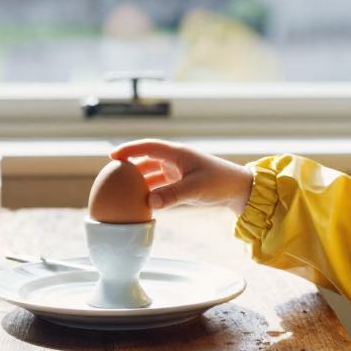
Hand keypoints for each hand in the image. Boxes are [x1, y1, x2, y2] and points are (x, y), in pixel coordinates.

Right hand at [109, 139, 253, 214]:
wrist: (239, 190)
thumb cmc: (220, 183)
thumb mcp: (195, 189)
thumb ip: (171, 195)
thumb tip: (148, 203)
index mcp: (178, 153)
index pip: (148, 147)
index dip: (129, 150)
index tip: (112, 156)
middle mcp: (175, 160)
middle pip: (146, 160)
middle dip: (129, 166)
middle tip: (111, 176)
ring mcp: (178, 171)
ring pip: (152, 174)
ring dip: (139, 182)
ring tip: (122, 192)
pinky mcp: (181, 183)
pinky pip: (159, 186)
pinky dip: (149, 192)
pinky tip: (140, 203)